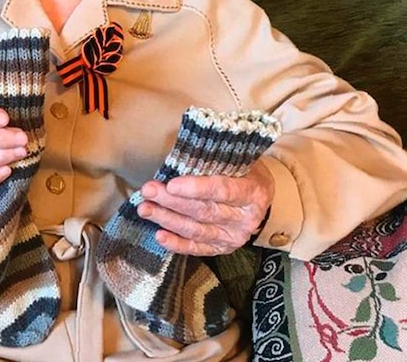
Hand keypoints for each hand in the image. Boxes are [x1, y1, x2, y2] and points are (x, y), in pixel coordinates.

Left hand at [137, 159, 274, 256]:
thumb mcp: (237, 161)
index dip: (196, 188)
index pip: (222, 191)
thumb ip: (214, 162)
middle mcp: (245, 220)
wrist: (261, 198)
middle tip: (149, 191)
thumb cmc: (243, 172)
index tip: (171, 184)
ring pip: (196, 230)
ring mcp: (233, 238)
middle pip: (204, 211)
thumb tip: (179, 158)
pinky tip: (159, 235)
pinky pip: (196, 248)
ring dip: (167, 220)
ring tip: (145, 209)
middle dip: (172, 202)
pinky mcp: (221, 249)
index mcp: (253, 193)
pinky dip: (176, 243)